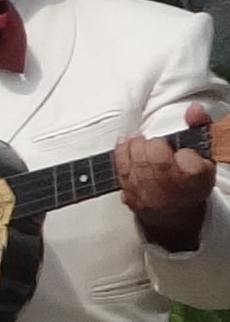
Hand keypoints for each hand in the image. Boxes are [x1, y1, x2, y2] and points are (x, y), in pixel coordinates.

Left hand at [115, 102, 215, 250]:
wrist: (176, 212)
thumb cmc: (191, 181)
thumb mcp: (203, 153)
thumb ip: (199, 126)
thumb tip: (194, 109)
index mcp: (193, 176)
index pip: (179, 152)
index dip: (171, 145)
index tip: (173, 148)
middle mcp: (170, 187)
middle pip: (150, 156)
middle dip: (146, 144)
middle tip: (149, 141)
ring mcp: (149, 195)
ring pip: (132, 164)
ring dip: (130, 147)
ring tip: (134, 141)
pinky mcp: (132, 199)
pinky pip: (121, 175)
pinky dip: (119, 158)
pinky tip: (123, 147)